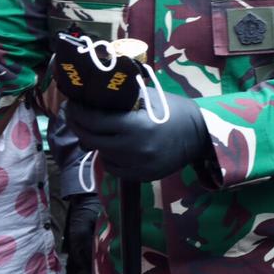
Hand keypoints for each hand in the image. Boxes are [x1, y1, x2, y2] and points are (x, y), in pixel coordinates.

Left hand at [67, 93, 211, 181]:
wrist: (201, 135)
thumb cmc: (175, 111)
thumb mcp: (150, 97)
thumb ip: (122, 99)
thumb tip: (92, 96)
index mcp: (136, 125)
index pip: (94, 121)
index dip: (77, 112)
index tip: (71, 104)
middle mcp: (134, 148)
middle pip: (90, 139)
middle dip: (78, 126)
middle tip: (74, 115)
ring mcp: (138, 165)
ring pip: (101, 155)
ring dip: (95, 142)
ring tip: (99, 130)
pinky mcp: (142, 176)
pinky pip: (114, 168)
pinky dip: (110, 157)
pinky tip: (117, 146)